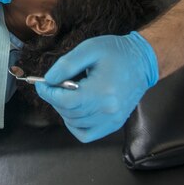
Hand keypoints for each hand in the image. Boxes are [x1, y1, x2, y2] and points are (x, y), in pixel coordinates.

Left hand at [35, 32, 158, 142]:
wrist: (142, 61)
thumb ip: (66, 65)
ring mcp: (112, 119)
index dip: (47, 93)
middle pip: (68, 112)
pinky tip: (74, 110)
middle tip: (53, 85)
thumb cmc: (116, 52)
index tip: (41, 84)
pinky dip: (75, 125)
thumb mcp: (88, 49)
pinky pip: (87, 134)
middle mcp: (107, 110)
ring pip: (75, 124)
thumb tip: (48, 80)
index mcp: (101, 91)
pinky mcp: (114, 123)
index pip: (65, 101)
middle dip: (54, 98)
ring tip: (67, 93)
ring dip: (64, 110)